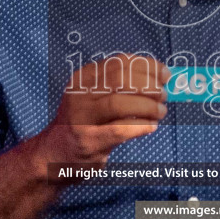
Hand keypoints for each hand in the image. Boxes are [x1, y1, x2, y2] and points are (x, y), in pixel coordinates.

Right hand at [35, 55, 169, 168]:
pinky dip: (140, 126)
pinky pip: (119, 130)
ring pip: (119, 103)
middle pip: (121, 80)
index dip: (147, 66)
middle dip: (149, 86)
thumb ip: (119, 86)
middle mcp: (80, 94)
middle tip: (163, 96)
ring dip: (147, 106)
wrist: (55, 155)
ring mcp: (81, 118)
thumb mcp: (94, 96)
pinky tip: (151, 127)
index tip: (164, 74)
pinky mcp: (88, 141)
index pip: (119, 63)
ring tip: (160, 112)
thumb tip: (158, 77)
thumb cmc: (84, 123)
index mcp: (84, 78)